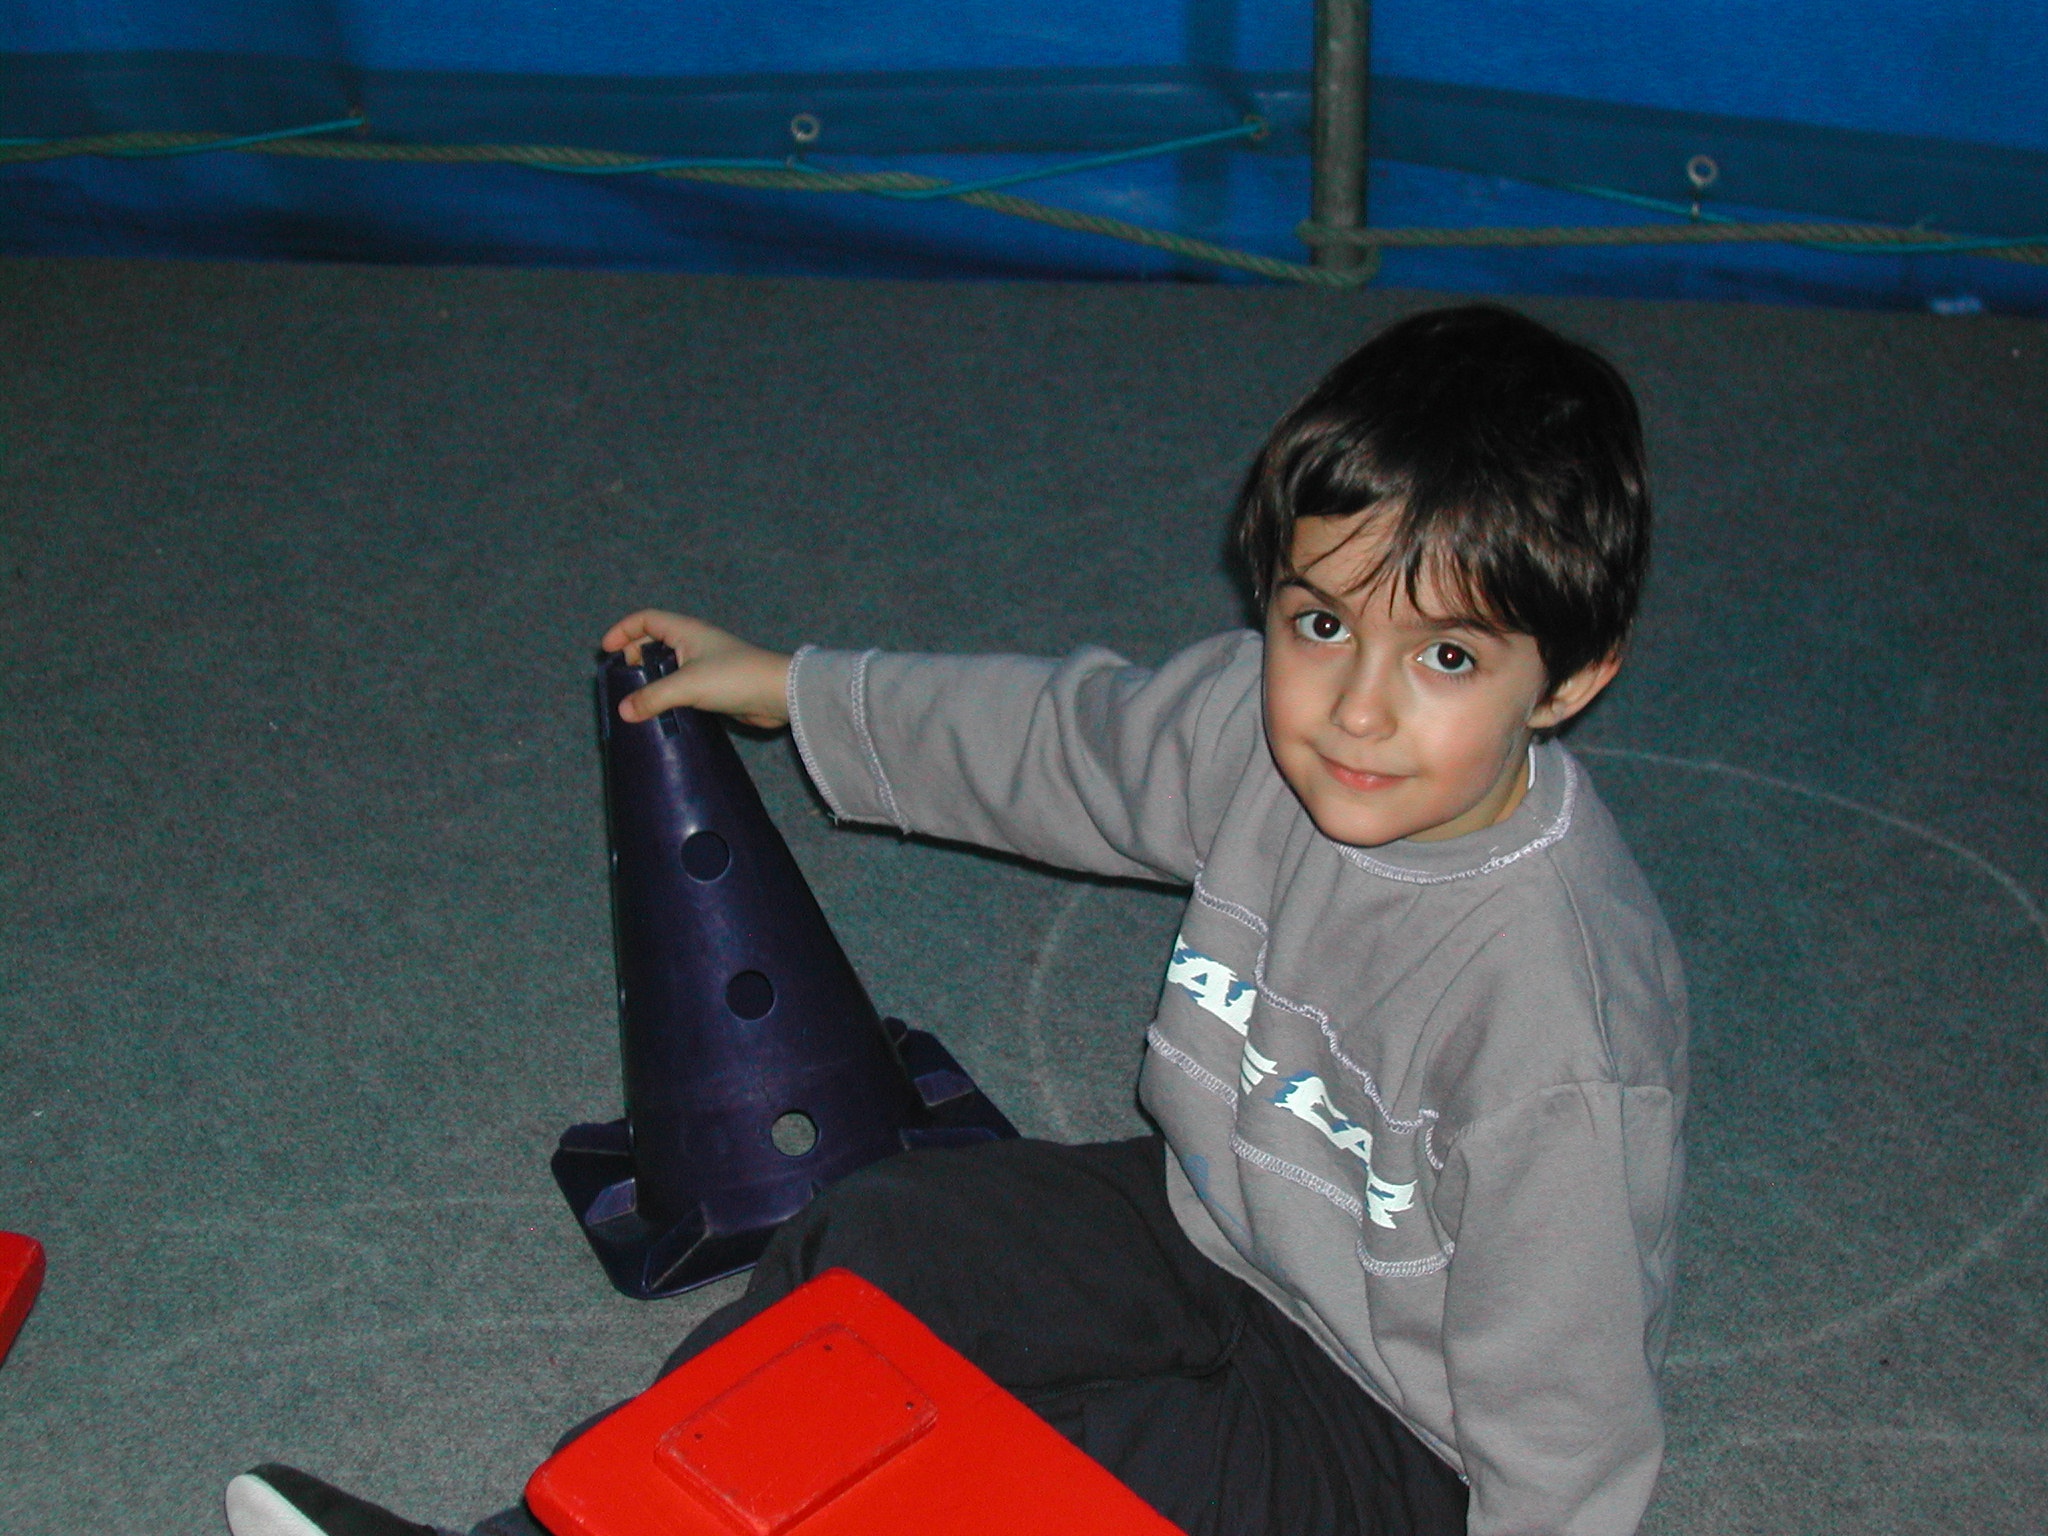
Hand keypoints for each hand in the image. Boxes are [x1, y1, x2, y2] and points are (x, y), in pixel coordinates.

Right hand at [600, 610, 792, 729]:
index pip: (647, 619)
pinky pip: (682, 686)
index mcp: (687, 631)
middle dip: (635, 655)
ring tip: (635, 696)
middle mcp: (694, 643)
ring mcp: (705, 665)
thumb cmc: (735, 678)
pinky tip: (660, 711)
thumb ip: (653, 697)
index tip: (606, 650)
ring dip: (651, 678)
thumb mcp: (687, 685)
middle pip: (655, 641)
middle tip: (621, 676)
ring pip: (669, 666)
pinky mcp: (714, 687)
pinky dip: (667, 694)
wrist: (779, 695)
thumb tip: (623, 711)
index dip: (624, 630)